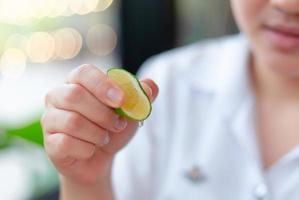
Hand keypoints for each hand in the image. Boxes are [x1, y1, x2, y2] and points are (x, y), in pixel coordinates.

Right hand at [42, 64, 158, 186]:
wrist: (100, 158)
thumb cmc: (112, 128)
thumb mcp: (130, 111)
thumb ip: (141, 96)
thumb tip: (151, 86)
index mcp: (77, 82)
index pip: (83, 72)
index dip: (102, 84)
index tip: (121, 100)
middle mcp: (57, 96)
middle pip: (75, 95)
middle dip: (103, 114)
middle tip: (118, 124)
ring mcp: (50, 119)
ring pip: (73, 122)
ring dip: (98, 133)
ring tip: (105, 137)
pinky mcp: (50, 143)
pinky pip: (67, 144)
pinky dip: (88, 149)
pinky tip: (91, 149)